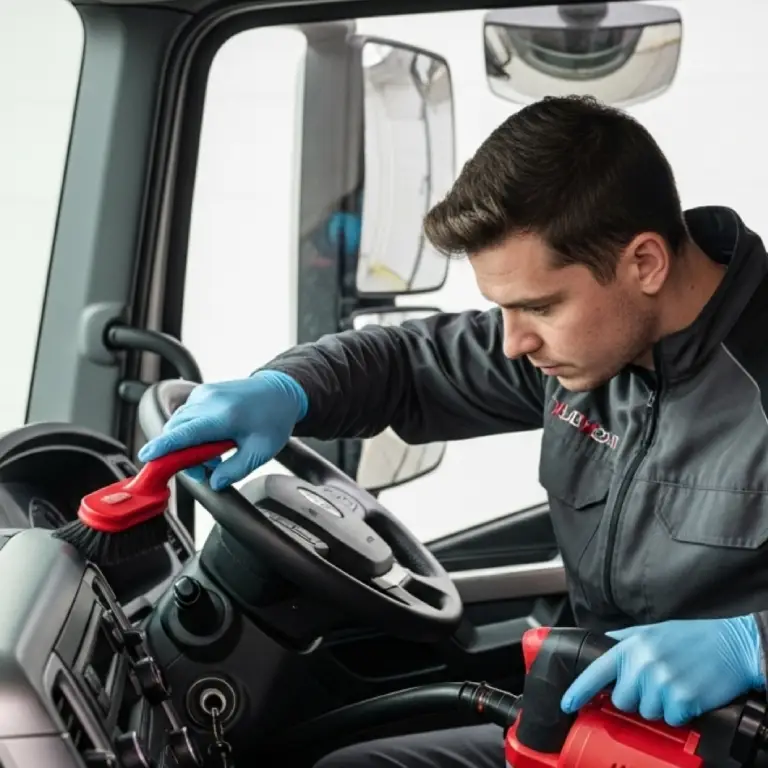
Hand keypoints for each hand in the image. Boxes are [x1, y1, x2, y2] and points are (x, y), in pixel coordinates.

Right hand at [138, 370, 307, 489]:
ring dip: (186, 444)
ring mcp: (204, 393)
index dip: (163, 447)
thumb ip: (235, 470)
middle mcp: (210, 401)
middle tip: (204, 470)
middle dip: (180, 455)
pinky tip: (211, 440)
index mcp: (224, 416)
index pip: (185, 433)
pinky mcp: (203, 391)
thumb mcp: (260, 452)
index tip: (147, 457)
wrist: (281, 391)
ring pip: (178, 422)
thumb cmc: (273, 419)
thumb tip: (214, 483)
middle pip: (176, 429)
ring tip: (214, 455)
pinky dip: (190, 431)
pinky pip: (186, 414)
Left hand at [560, 616, 764, 726]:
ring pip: (647, 712)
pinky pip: (670, 719)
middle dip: (636, 698)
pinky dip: (679, 713)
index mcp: (631, 646)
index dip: (579, 691)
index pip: (596, 671)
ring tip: (674, 684)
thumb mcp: (651, 631)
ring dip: (660, 705)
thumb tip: (602, 647)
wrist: (731, 645)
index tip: (567, 703)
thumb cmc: (691, 637)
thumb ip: (623, 640)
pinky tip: (687, 694)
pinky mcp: (682, 699)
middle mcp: (642, 663)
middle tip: (655, 683)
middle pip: (622, 700)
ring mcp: (662, 682)